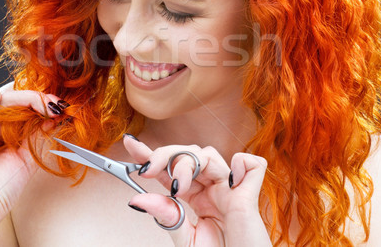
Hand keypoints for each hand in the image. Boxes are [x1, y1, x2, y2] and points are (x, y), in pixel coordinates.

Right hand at [0, 72, 66, 237]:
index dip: (38, 98)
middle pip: (1, 88)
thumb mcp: (28, 155)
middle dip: (25, 97)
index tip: (58, 107)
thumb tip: (59, 110)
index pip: (19, 98)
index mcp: (2, 126)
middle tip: (43, 108)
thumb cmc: (2, 187)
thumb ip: (40, 131)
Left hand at [123, 137, 271, 246]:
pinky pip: (251, 164)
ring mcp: (230, 188)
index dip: (150, 153)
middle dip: (165, 155)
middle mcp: (211, 187)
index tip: (129, 143)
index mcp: (194, 196)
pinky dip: (241, 164)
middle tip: (148, 169)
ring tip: (180, 187)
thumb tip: (137, 199)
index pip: (169, 167)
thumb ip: (166, 217)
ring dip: (189, 163)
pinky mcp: (250, 193)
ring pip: (209, 154)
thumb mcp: (186, 239)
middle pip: (187, 153)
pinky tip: (231, 181)